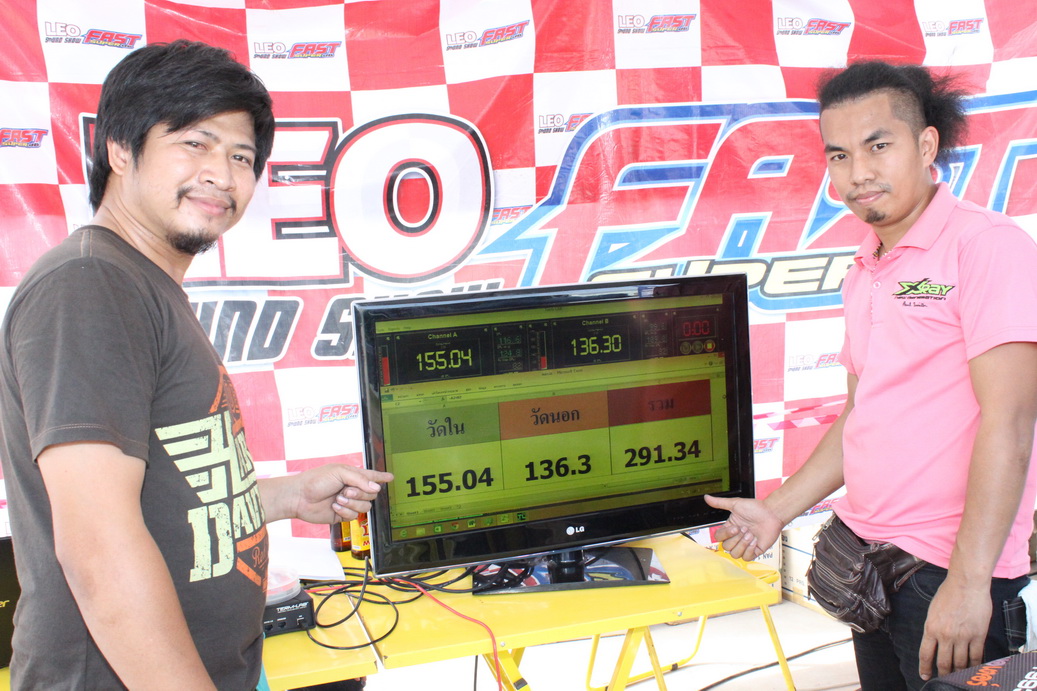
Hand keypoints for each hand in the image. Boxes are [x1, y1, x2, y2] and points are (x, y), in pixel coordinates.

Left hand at [261, 464, 393, 523]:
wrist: (300, 497)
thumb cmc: (316, 480)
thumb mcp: (339, 473)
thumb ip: (360, 479)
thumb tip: (376, 489)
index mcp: (352, 475)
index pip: (371, 476)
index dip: (381, 477)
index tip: (391, 477)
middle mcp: (352, 489)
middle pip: (371, 494)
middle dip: (360, 494)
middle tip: (346, 491)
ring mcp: (348, 502)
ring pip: (365, 507)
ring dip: (352, 504)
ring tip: (338, 499)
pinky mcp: (342, 515)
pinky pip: (354, 516)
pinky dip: (345, 511)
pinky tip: (334, 507)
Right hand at [704, 495, 782, 559]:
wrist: (772, 513)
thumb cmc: (756, 508)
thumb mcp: (735, 504)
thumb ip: (719, 503)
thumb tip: (706, 497)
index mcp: (730, 528)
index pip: (718, 538)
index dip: (725, 535)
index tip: (735, 527)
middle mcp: (736, 538)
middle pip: (726, 548)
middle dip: (736, 539)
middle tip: (745, 529)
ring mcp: (745, 545)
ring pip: (735, 555)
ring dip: (743, 545)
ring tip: (751, 535)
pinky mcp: (755, 551)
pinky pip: (747, 558)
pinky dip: (750, 550)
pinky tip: (755, 540)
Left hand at [918, 577, 990, 680]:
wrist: (967, 584)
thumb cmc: (948, 593)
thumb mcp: (933, 610)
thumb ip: (934, 627)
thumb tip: (935, 641)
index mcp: (931, 628)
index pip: (925, 654)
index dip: (925, 668)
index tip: (925, 676)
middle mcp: (946, 635)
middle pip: (944, 663)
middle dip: (943, 674)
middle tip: (944, 679)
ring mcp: (963, 637)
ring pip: (960, 663)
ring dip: (959, 671)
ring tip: (959, 675)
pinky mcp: (978, 635)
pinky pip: (976, 656)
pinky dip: (974, 665)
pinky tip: (973, 668)